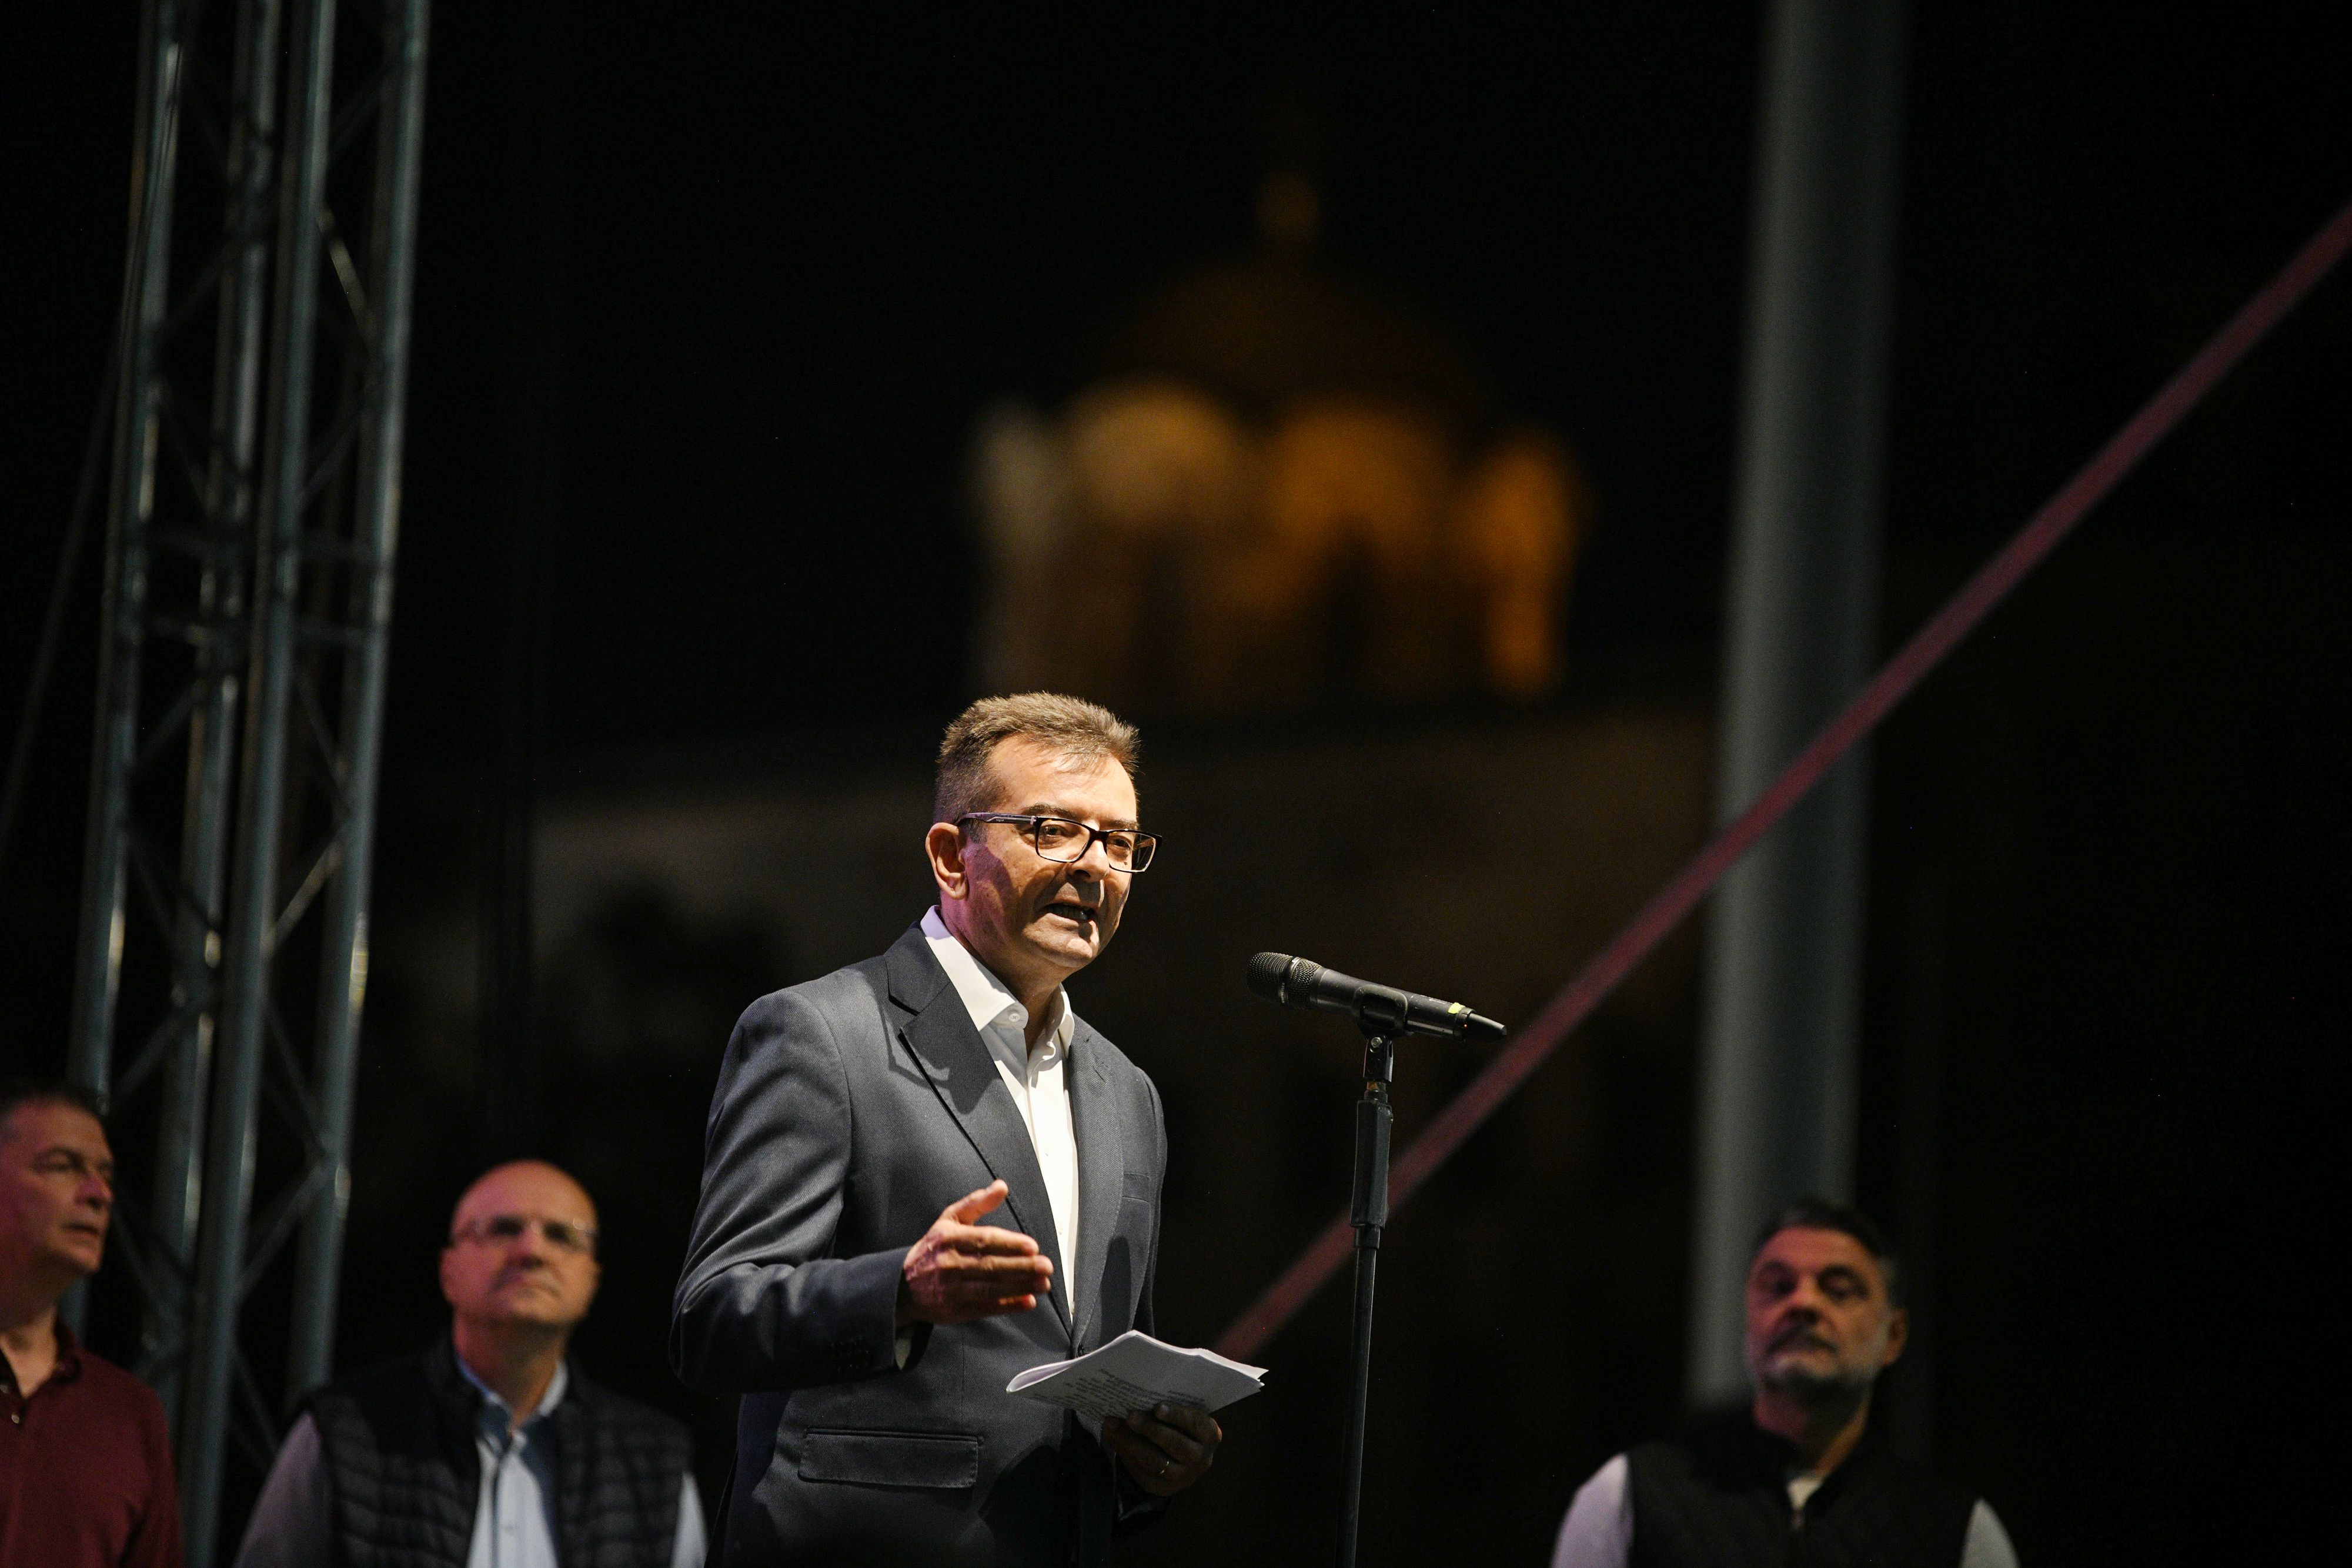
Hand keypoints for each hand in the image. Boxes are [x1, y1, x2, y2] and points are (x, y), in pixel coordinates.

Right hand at [899, 1181, 1052, 1326]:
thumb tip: (1002, 1187)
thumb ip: (977, 1203)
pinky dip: (1008, 1307)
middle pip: (990, 1266)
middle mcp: (949, 1264)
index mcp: (949, 1239)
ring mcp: (951, 1290)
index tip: (1033, 1246)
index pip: (983, 1241)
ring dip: (1020, 1287)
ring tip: (1043, 1284)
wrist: (902, 1286)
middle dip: (1021, 1267)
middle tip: (1046, 1266)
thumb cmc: (934, 1249)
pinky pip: (985, 1309)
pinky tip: (1028, 1302)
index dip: (1009, 1244)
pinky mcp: (955, 1311)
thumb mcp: (949, 1220)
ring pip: (990, 1289)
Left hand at [1103, 1402, 1220, 1496]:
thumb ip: (1168, 1409)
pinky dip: (1125, 1455)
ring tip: (1112, 1426)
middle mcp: (1201, 1460)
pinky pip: (1142, 1473)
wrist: (1182, 1458)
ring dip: (1130, 1442)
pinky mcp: (1164, 1489)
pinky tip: (1114, 1439)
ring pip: (1155, 1461)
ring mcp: (1184, 1478)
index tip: (1157, 1407)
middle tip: (1129, 1416)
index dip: (1176, 1415)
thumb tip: (1138, 1397)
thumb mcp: (1184, 1416)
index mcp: (1210, 1435)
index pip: (1195, 1424)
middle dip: (1149, 1429)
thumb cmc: (1181, 1426)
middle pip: (1174, 1444)